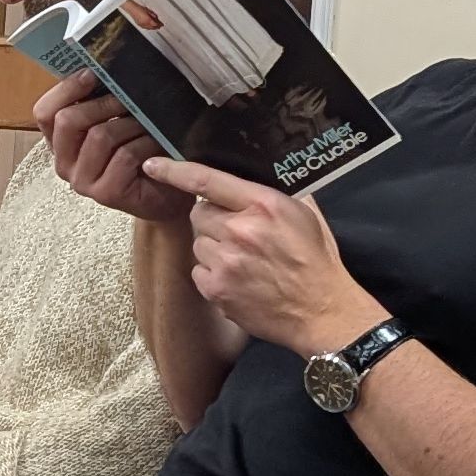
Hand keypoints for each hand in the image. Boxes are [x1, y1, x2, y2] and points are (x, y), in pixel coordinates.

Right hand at [39, 71, 185, 222]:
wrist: (166, 194)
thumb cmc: (142, 153)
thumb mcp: (118, 121)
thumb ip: (102, 101)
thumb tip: (103, 64)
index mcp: (61, 143)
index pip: (44, 112)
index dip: (66, 89)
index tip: (92, 72)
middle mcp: (65, 164)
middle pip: (67, 120)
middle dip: (103, 103)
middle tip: (129, 99)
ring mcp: (83, 182)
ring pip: (99, 135)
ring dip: (131, 123)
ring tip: (150, 123)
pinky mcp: (105, 194)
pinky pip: (124, 155)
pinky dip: (146, 143)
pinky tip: (158, 145)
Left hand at [140, 158, 386, 354]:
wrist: (322, 311)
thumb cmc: (315, 261)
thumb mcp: (304, 214)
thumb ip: (269, 196)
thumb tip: (242, 185)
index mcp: (263, 204)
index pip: (207, 180)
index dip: (175, 171)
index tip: (153, 164)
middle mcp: (240, 230)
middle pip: (198, 213)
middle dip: (213, 220)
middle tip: (237, 233)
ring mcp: (226, 261)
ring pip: (198, 243)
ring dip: (214, 248)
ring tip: (243, 260)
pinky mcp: (216, 289)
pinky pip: (198, 270)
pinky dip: (213, 273)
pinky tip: (238, 278)